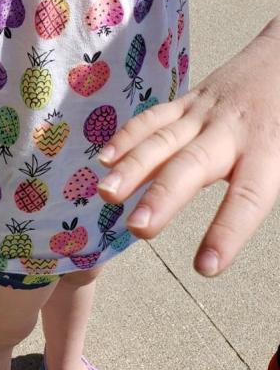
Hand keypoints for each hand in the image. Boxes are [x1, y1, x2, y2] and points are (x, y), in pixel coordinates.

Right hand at [98, 20, 279, 275]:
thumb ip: (270, 182)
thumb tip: (254, 210)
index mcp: (268, 151)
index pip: (247, 197)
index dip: (226, 231)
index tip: (206, 266)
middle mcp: (230, 132)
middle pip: (193, 166)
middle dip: (163, 197)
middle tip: (140, 228)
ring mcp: (204, 113)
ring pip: (163, 140)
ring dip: (132, 168)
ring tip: (107, 195)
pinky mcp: (188, 103)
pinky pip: (154, 118)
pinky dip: (127, 138)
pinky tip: (106, 161)